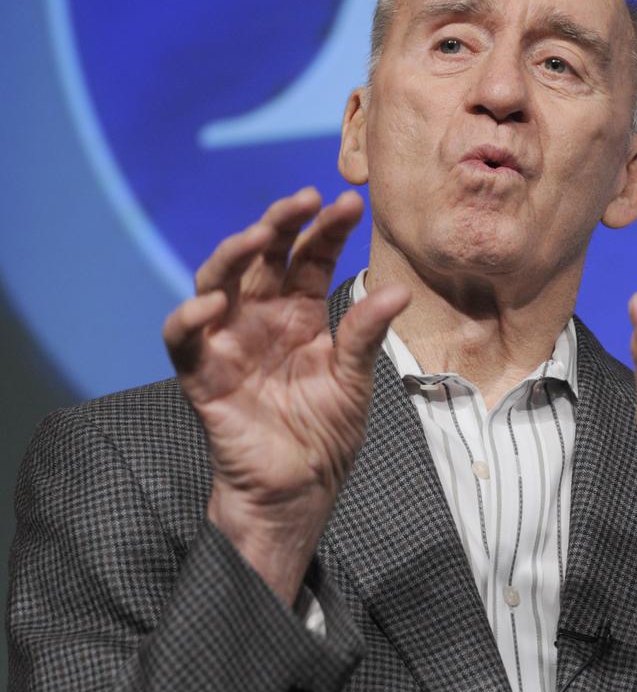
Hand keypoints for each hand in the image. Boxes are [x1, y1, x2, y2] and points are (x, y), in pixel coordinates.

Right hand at [163, 188, 408, 602]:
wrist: (298, 490)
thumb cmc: (325, 434)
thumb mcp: (354, 380)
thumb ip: (365, 334)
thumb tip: (399, 292)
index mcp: (300, 315)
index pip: (309, 258)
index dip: (326, 229)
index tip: (351, 204)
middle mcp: (261, 319)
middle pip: (262, 257)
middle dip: (280, 223)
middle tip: (304, 201)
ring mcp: (229, 342)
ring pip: (217, 281)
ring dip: (233, 254)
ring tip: (259, 235)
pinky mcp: (202, 375)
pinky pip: (182, 339)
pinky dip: (189, 317)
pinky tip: (212, 302)